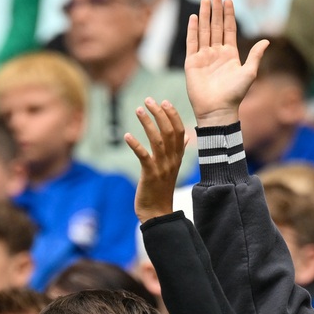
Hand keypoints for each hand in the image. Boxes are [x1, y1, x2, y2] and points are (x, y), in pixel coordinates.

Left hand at [125, 99, 186, 221]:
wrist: (158, 213)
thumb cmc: (162, 189)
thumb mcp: (173, 168)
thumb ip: (179, 150)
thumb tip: (187, 136)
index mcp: (177, 157)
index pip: (179, 130)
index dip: (172, 115)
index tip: (164, 102)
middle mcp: (172, 160)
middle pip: (169, 131)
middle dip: (159, 114)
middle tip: (148, 100)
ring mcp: (162, 167)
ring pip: (157, 140)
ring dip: (148, 123)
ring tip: (138, 109)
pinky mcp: (150, 175)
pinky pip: (144, 156)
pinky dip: (135, 145)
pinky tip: (127, 136)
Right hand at [184, 0, 267, 128]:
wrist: (218, 110)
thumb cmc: (235, 94)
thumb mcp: (250, 73)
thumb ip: (255, 55)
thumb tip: (267, 40)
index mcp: (230, 54)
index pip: (229, 29)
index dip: (229, 15)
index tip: (228, 0)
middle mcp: (216, 53)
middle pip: (215, 27)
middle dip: (215, 11)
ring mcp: (204, 57)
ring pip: (203, 32)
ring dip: (203, 16)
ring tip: (204, 1)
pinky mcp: (192, 63)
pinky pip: (192, 43)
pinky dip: (192, 30)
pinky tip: (193, 18)